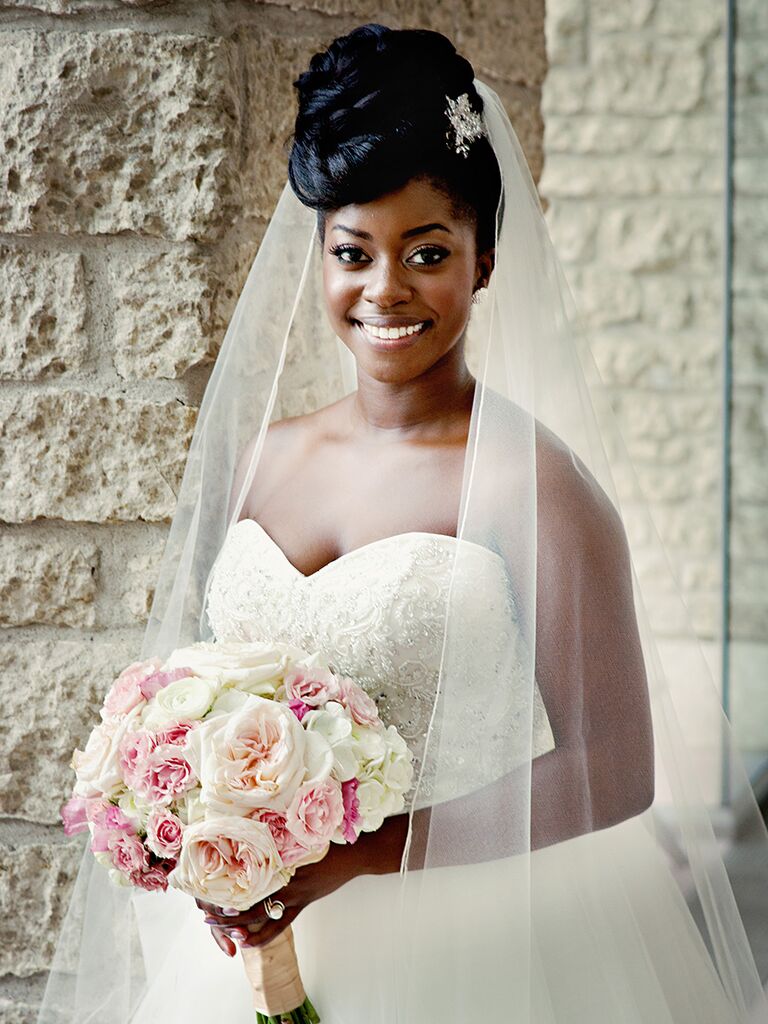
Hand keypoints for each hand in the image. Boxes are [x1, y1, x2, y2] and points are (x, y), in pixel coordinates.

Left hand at [196, 839, 365, 954]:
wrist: (351, 857)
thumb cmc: (324, 844)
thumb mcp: (299, 840)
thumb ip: (277, 844)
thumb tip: (252, 837)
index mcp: (281, 863)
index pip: (249, 879)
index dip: (229, 889)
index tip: (210, 895)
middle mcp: (285, 882)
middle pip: (250, 902)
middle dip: (228, 913)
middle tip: (208, 918)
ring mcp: (294, 896)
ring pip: (263, 917)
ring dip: (242, 927)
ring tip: (226, 934)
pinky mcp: (302, 905)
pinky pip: (280, 925)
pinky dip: (264, 935)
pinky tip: (250, 942)